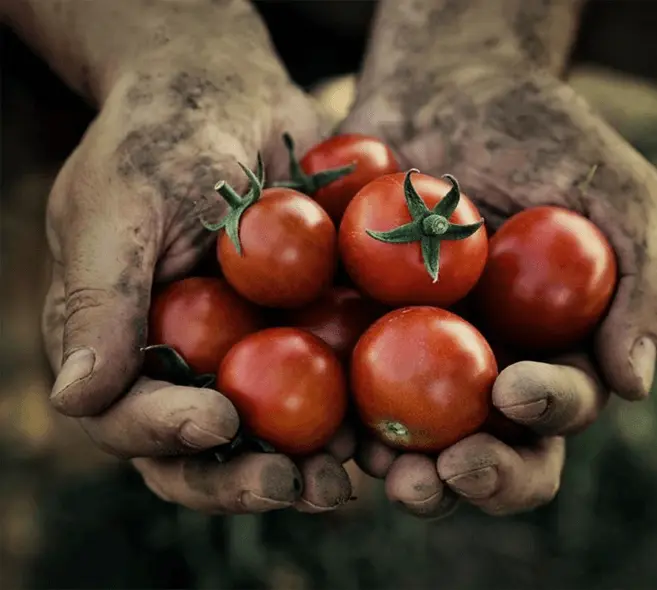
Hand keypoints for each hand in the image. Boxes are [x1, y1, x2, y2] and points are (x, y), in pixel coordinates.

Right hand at [42, 64, 353, 513]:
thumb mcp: (118, 207)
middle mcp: (183, 365)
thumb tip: (75, 400)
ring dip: (310, 467)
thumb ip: (98, 302)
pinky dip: (357, 417)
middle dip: (245, 478)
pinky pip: (332, 389)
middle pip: (206, 451)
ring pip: (274, 436)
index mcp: (121, 347)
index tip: (218, 420)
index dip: (168, 434)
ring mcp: (248, 354)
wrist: (230, 92)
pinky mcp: (307, 335)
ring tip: (347, 478)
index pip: (130, 418)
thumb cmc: (160, 137)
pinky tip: (387, 434)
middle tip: (295, 486)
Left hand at [342, 64, 656, 515]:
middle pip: (485, 452)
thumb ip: (640, 284)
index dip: (544, 416)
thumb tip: (632, 384)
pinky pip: (339, 384)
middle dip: (471, 478)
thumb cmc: (543, 133)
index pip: (557, 409)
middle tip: (443, 474)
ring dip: (396, 468)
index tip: (517, 390)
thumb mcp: (614, 191)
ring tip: (377, 466)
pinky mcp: (353, 332)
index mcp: (551, 351)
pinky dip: (331, 411)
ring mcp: (413, 357)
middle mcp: (483, 370)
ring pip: (408, 441)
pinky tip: (321, 422)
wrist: (447, 84)